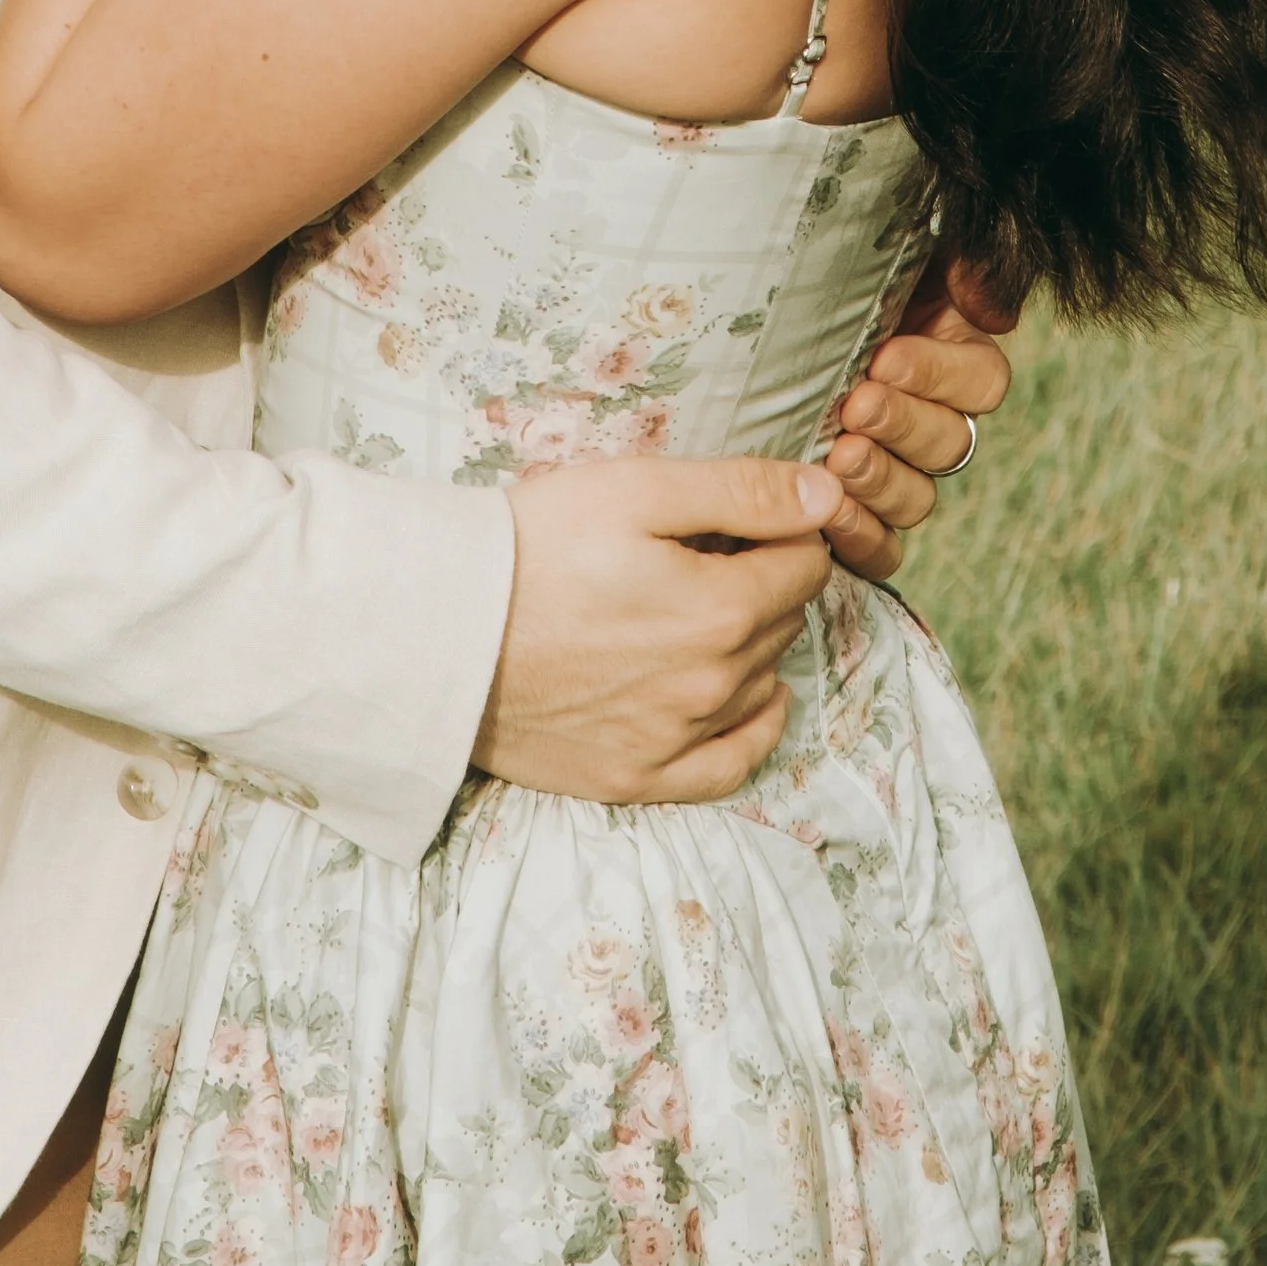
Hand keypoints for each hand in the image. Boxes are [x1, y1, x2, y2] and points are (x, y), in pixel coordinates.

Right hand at [472, 455, 837, 802]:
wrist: (438, 629)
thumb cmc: (531, 545)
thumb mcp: (636, 488)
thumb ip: (741, 491)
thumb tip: (828, 500)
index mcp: (721, 609)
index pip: (805, 564)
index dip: (781, 531)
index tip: (738, 519)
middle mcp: (713, 686)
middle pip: (782, 621)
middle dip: (760, 581)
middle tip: (702, 555)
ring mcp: (676, 740)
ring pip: (760, 683)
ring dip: (749, 644)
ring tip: (693, 610)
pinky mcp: (636, 777)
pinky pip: (731, 764)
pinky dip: (751, 728)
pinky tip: (745, 697)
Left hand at [819, 254, 1017, 580]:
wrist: (736, 307)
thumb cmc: (810, 268)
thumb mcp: (884, 244)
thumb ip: (956, 263)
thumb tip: (989, 311)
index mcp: (947, 354)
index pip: (981, 382)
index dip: (940, 377)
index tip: (885, 359)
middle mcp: (926, 416)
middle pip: (949, 442)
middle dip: (903, 424)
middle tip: (856, 406)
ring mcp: (890, 470)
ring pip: (916, 497)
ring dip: (880, 478)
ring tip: (837, 454)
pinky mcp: (849, 513)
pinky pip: (879, 546)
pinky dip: (860, 535)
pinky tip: (826, 518)